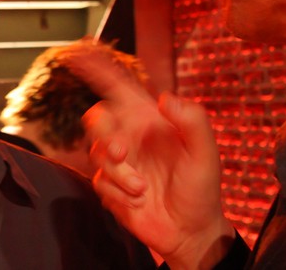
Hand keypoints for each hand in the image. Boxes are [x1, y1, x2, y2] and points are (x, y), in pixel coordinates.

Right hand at [62, 46, 235, 269]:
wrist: (191, 232)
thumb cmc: (201, 189)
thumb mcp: (206, 153)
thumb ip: (193, 121)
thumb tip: (166, 99)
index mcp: (149, 120)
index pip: (119, 87)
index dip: (99, 69)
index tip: (79, 53)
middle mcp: (130, 136)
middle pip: (97, 118)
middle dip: (104, 132)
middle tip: (121, 152)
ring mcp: (118, 162)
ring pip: (96, 152)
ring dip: (118, 171)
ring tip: (141, 188)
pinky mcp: (110, 186)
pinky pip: (99, 181)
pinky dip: (118, 192)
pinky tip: (138, 200)